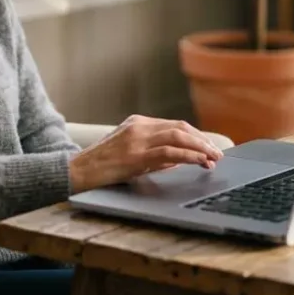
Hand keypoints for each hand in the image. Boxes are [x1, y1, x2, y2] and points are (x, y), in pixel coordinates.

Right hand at [68, 115, 224, 193]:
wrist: (77, 172)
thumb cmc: (102, 167)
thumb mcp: (130, 155)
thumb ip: (154, 155)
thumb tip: (180, 161)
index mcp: (137, 123)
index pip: (174, 126)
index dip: (195, 136)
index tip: (208, 148)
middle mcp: (138, 126)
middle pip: (180, 128)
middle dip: (202, 140)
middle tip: (216, 154)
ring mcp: (136, 139)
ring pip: (178, 137)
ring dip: (200, 147)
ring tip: (213, 158)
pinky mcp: (135, 155)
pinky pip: (169, 152)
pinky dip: (189, 156)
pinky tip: (199, 162)